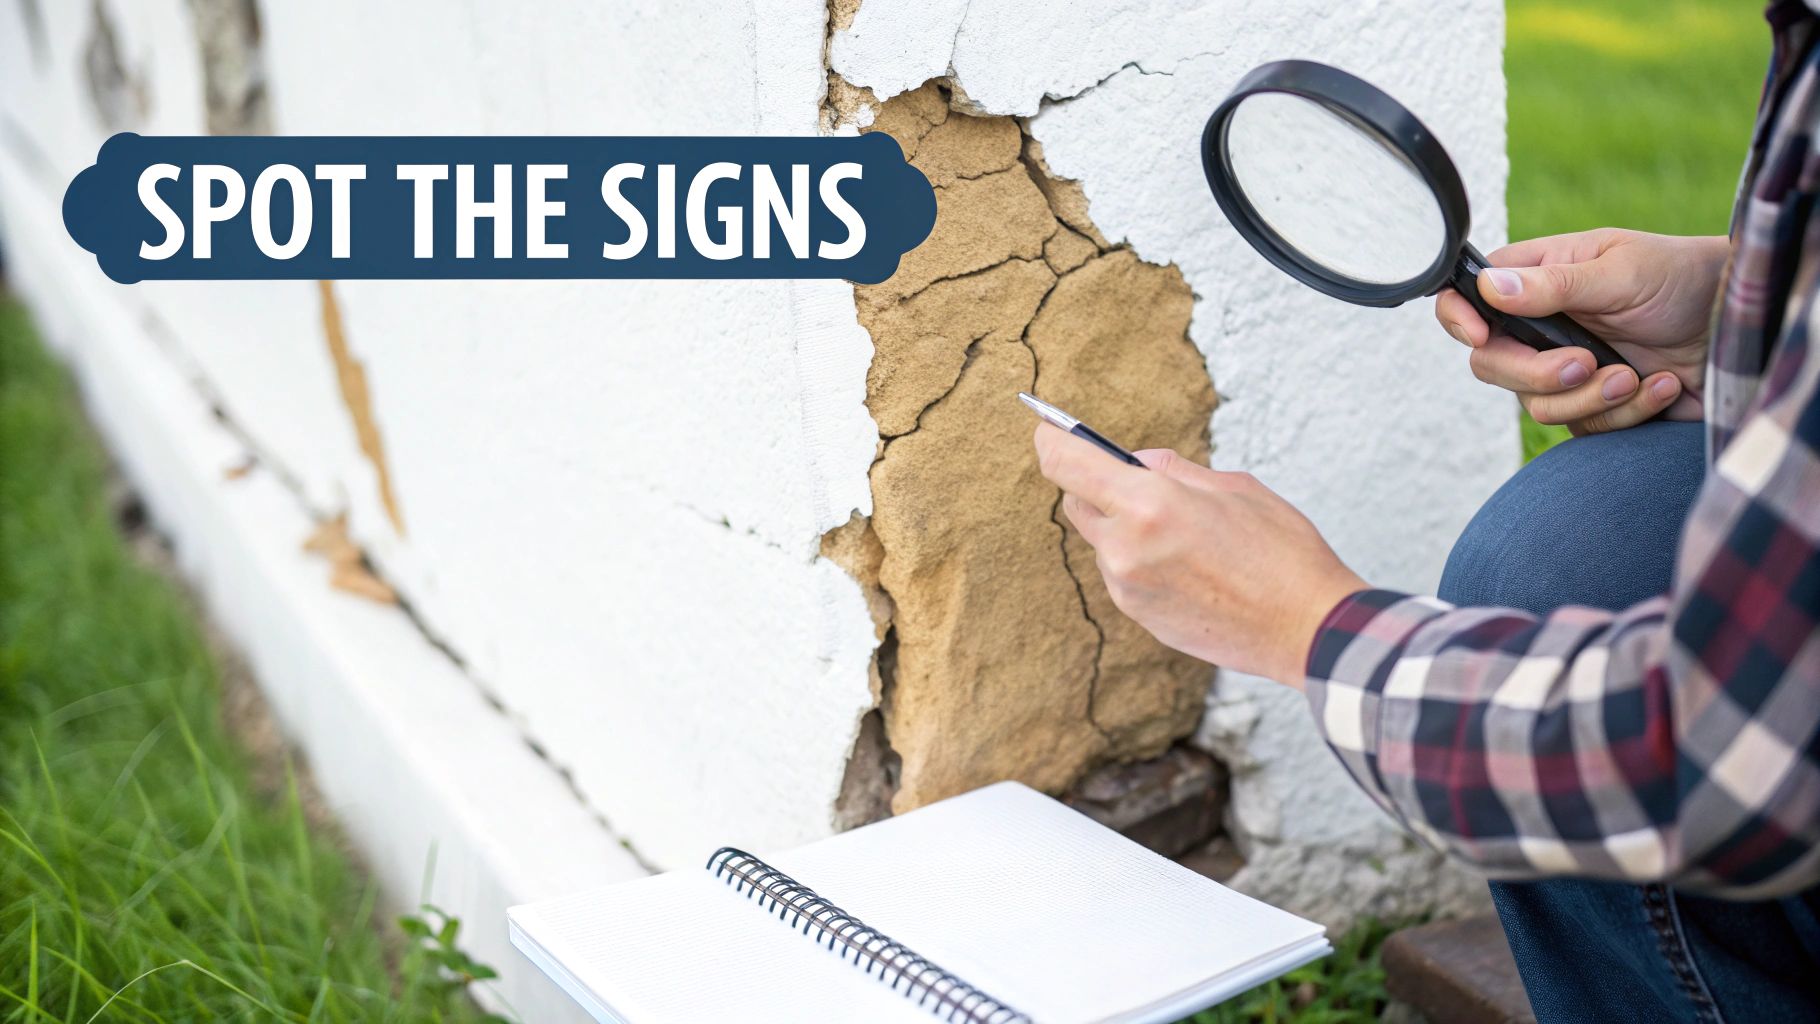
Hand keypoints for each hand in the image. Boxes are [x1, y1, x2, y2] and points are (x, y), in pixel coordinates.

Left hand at [1033, 424, 1364, 687]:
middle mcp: (1125, 548)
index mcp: (1148, 504)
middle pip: (1077, 502)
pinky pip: (1123, 574)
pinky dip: (1142, 562)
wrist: (1306, 629)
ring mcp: (1127, 588)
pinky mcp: (1138, 617)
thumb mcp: (1233, 487)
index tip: (1048, 429)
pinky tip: (1192, 570)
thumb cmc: (1282, 552)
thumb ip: (1171, 470)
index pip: (1066, 463)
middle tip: (1144, 484)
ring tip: (1190, 539)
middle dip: (1099, 486)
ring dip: (1127, 529)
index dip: (1051, 440)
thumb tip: (1134, 461)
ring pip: (1104, 541)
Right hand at [1436, 229, 1726, 433]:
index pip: (1467, 298)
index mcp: (1536, 279)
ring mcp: (1564, 368)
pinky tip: (1660, 386)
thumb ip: (1553, 285)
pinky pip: (1584, 427)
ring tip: (1634, 376)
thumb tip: (1488, 287)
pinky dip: (1625, 413)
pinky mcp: (1594, 405)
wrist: (1740, 325)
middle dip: (1535, 374)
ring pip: (1536, 405)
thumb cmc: (1681, 279)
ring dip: (1589, 398)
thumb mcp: (1620, 271)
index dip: (1460, 320)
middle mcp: (1541, 326)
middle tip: (1583, 363)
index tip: (1483, 336)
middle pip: (1491, 364)